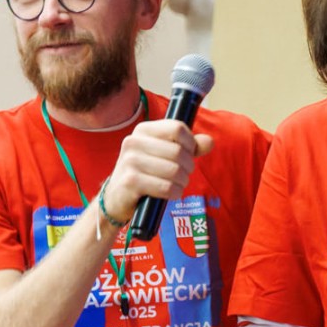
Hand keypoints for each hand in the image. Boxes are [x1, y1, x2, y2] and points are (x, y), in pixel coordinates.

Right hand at [100, 119, 215, 222]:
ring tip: (175, 185)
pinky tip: (169, 193)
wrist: (117, 197)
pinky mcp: (131, 181)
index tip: (188, 154)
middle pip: (178, 151)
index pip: (177, 128)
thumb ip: (189, 147)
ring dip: (182, 182)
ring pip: (174, 171)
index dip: (190, 144)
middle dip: (188, 167)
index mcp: (143, 130)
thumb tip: (209, 142)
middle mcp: (134, 142)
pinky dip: (174, 193)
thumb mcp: (164, 155)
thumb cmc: (145, 173)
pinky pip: (166, 187)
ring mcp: (130, 161)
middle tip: (182, 175)